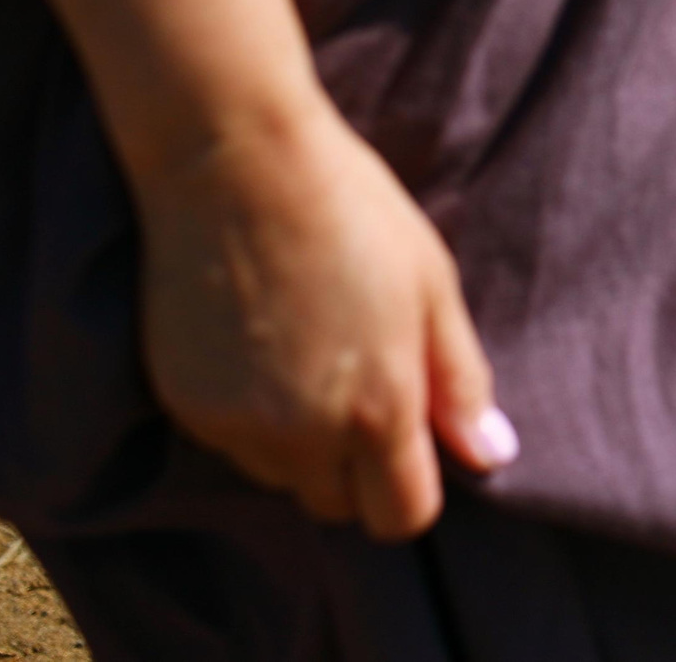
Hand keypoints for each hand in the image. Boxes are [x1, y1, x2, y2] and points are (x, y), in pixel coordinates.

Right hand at [131, 102, 512, 539]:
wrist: (233, 160)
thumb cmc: (350, 209)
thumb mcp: (432, 284)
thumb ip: (460, 381)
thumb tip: (492, 456)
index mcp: (377, 409)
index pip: (402, 516)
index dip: (412, 486)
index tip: (410, 438)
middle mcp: (301, 435)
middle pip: (336, 505)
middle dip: (355, 469)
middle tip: (357, 382)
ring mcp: (234, 424)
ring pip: (279, 476)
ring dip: (298, 443)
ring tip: (304, 352)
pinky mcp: (183, 404)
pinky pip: (229, 442)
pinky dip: (247, 415)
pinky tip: (256, 342)